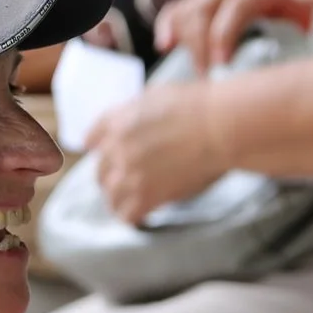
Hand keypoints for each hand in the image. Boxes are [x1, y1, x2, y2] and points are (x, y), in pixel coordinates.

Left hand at [85, 80, 230, 225]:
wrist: (220, 126)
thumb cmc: (198, 105)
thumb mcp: (157, 95)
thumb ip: (137, 112)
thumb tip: (135, 121)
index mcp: (117, 121)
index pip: (92, 138)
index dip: (98, 148)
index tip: (103, 154)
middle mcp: (117, 148)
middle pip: (100, 171)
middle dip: (109, 177)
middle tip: (122, 183)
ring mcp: (130, 174)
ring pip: (111, 196)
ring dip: (118, 200)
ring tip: (128, 205)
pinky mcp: (148, 196)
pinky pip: (128, 215)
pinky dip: (133, 217)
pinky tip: (141, 216)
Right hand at [153, 0, 311, 67]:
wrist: (291, 10)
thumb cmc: (299, 26)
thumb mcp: (305, 26)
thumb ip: (300, 35)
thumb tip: (291, 58)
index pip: (236, 7)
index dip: (224, 35)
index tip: (221, 66)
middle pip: (204, 9)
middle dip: (201, 45)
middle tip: (206, 77)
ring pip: (187, 9)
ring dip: (186, 42)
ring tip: (197, 73)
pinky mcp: (198, 0)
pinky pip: (175, 10)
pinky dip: (167, 26)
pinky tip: (165, 46)